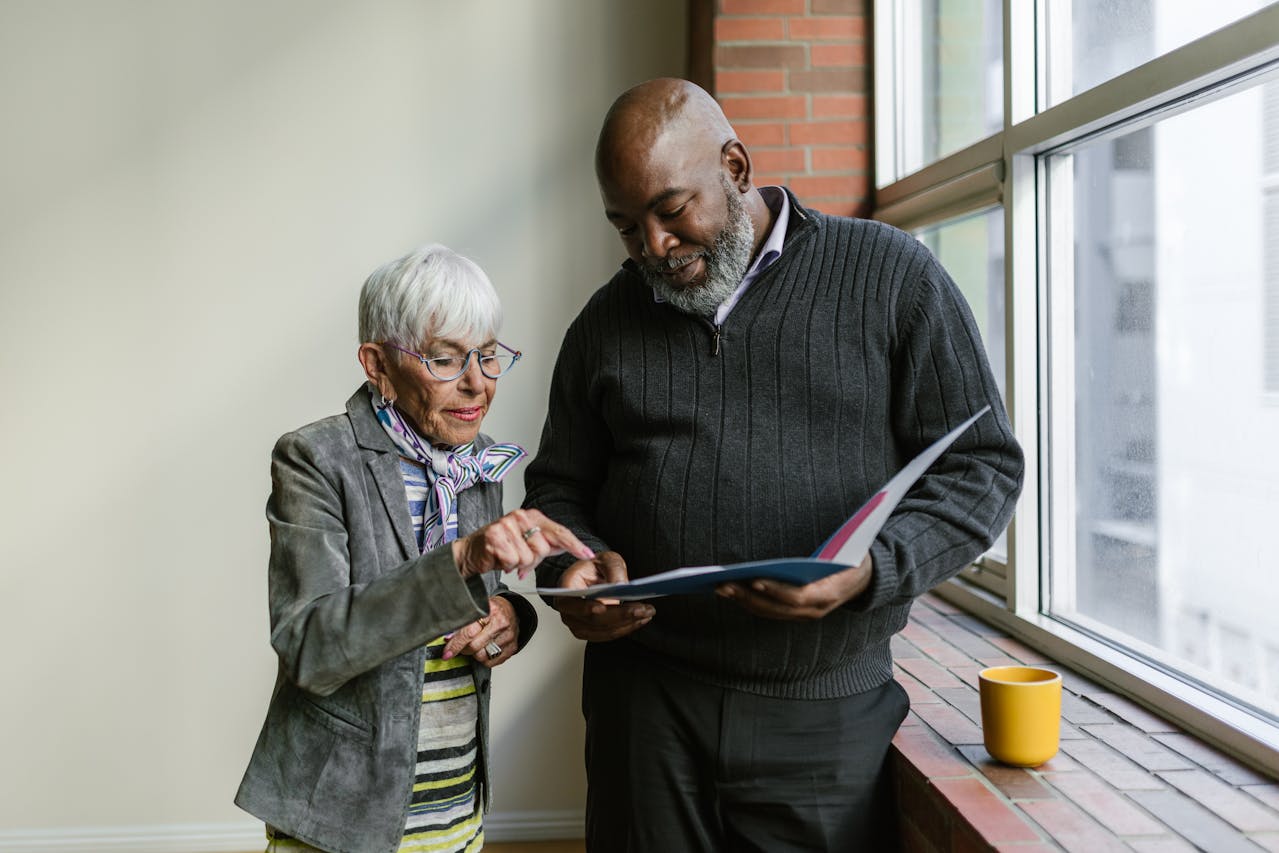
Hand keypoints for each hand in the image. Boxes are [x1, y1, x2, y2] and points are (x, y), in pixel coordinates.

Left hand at [443, 596, 517, 667]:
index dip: (455, 644)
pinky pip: (491, 662)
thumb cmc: (492, 611)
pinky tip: (485, 649)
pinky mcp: (512, 648)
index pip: (469, 632)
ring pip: (482, 656)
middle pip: (474, 646)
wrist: (511, 611)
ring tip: (476, 644)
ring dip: (474, 654)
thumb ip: (462, 622)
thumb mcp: (477, 610)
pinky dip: (484, 659)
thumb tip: (448, 638)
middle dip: (463, 649)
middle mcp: (501, 624)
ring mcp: (508, 637)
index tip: (447, 653)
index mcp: (490, 611)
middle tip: (461, 645)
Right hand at [451, 508, 593, 579]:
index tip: (588, 554)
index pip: (558, 531)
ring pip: (528, 557)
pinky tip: (499, 559)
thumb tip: (567, 547)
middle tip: (519, 559)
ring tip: (507, 558)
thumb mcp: (527, 543)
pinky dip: (506, 565)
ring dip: (518, 564)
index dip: (574, 544)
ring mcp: (506, 525)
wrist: (471, 552)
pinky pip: (513, 561)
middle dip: (533, 561)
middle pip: (543, 548)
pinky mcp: (495, 537)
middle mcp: (520, 516)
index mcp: (531, 516)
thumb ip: (547, 545)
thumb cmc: (500, 547)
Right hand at [553, 551, 653, 641]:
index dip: (586, 607)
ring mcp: (578, 624)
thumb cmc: (595, 567)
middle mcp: (568, 609)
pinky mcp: (590, 632)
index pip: (572, 602)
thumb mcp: (606, 559)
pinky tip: (640, 620)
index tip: (603, 606)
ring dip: (627, 624)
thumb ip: (613, 568)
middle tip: (641, 609)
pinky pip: (608, 634)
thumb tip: (621, 585)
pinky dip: (626, 628)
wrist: (594, 577)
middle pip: (593, 620)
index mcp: (565, 587)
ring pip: (603, 630)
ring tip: (647, 613)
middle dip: (619, 615)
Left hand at [716, 552, 873, 619]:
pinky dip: (750, 602)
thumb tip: (807, 535)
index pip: (798, 596)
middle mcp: (815, 610)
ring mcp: (805, 614)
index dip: (775, 590)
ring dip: (744, 600)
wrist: (867, 578)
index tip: (754, 580)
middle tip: (723, 584)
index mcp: (829, 593)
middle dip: (748, 596)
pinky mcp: (796, 613)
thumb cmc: (852, 556)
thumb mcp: (847, 551)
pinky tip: (733, 590)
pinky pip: (770, 610)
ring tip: (720, 587)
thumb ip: (829, 550)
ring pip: (770, 611)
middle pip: (777, 608)